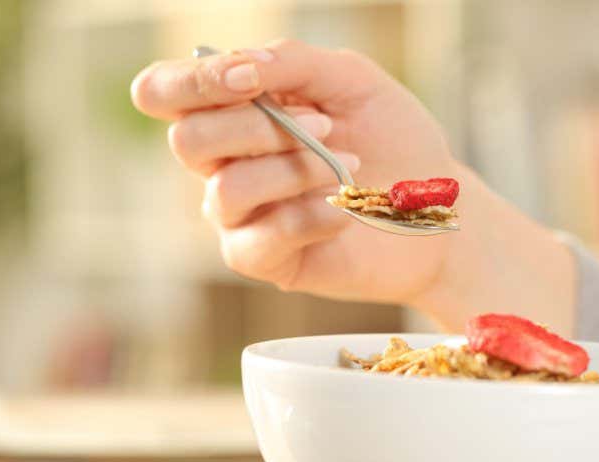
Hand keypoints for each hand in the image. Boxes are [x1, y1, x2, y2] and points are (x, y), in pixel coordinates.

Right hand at [131, 40, 575, 332]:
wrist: (435, 207)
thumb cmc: (393, 141)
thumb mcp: (351, 80)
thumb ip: (292, 63)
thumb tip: (239, 67)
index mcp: (232, 111)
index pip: (163, 92)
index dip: (191, 82)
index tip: (250, 79)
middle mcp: (223, 163)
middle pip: (187, 141)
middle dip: (257, 128)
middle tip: (326, 124)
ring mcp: (239, 216)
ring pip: (225, 191)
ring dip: (295, 171)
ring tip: (350, 168)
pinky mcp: (264, 260)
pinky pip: (259, 241)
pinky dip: (309, 218)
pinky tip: (346, 211)